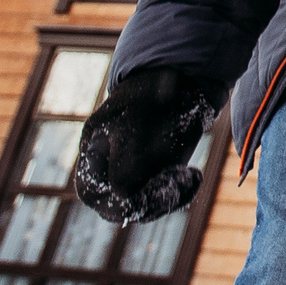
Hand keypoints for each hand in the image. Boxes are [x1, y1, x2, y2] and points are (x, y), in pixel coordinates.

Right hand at [74, 69, 215, 224]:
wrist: (188, 77)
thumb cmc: (154, 94)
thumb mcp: (135, 123)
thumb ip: (126, 162)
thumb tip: (125, 197)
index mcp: (95, 150)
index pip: (91, 192)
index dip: (113, 200)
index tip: (144, 193)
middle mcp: (112, 165)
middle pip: (117, 206)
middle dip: (146, 203)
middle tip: (173, 185)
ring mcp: (136, 171)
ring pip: (143, 206)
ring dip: (167, 200)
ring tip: (189, 176)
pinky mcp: (160, 173)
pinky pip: (164, 198)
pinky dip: (180, 194)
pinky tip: (194, 176)